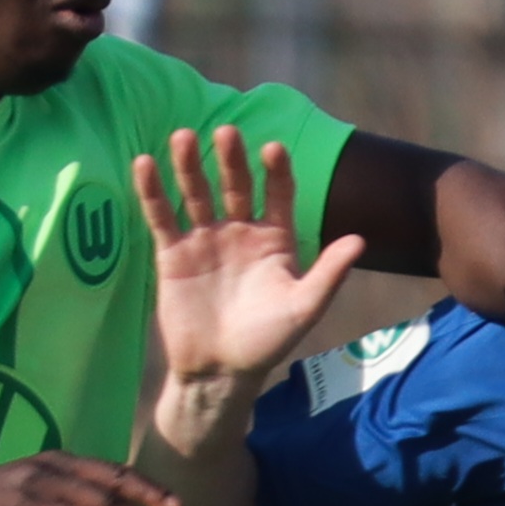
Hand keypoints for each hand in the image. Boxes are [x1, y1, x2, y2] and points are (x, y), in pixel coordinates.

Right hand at [135, 126, 367, 393]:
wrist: (219, 372)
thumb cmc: (267, 342)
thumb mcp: (302, 309)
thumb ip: (328, 274)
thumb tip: (360, 240)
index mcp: (275, 238)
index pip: (278, 193)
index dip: (276, 171)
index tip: (273, 149)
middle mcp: (240, 230)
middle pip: (235, 185)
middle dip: (230, 160)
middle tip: (226, 133)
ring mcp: (205, 238)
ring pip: (196, 192)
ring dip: (189, 165)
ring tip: (183, 136)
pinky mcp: (173, 252)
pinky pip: (163, 215)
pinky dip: (152, 190)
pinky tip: (144, 163)